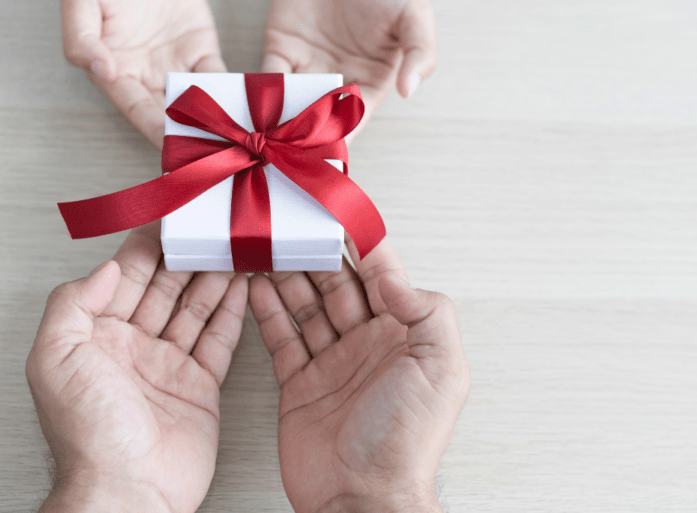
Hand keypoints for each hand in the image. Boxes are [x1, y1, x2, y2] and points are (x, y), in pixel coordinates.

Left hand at [27, 225, 247, 512]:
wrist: (126, 491)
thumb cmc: (87, 435)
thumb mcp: (55, 357)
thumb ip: (73, 303)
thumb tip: (104, 267)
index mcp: (96, 337)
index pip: (125, 278)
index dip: (147, 248)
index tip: (168, 220)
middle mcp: (132, 348)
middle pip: (164, 288)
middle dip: (187, 257)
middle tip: (210, 228)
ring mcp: (167, 366)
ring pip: (194, 309)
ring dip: (213, 278)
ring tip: (232, 249)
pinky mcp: (199, 387)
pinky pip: (218, 341)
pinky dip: (232, 313)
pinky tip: (241, 289)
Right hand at [62, 0, 225, 147]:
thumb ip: (81, 37)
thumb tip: (102, 70)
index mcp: (115, 71)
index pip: (137, 108)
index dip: (155, 128)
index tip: (173, 147)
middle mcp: (146, 76)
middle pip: (170, 115)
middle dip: (190, 137)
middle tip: (213, 156)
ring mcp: (175, 65)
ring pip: (196, 103)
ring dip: (214, 123)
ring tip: (235, 142)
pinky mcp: (201, 51)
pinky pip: (217, 78)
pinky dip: (231, 95)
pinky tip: (248, 112)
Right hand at [249, 239, 468, 512]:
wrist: (362, 500)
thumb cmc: (406, 442)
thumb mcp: (441, 367)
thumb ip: (425, 310)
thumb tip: (392, 273)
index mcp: (404, 336)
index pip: (381, 275)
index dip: (361, 243)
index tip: (338, 213)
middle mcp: (367, 345)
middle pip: (338, 285)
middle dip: (315, 254)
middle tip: (291, 225)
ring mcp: (332, 363)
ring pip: (306, 305)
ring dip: (288, 275)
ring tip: (267, 246)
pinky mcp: (300, 384)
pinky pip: (282, 338)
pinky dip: (267, 311)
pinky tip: (255, 286)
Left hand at [262, 0, 435, 140]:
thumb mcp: (414, 14)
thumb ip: (420, 52)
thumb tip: (409, 90)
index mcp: (371, 82)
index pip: (353, 120)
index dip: (339, 137)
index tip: (324, 152)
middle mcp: (337, 81)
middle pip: (316, 121)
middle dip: (300, 140)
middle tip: (283, 158)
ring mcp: (307, 67)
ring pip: (287, 106)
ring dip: (274, 124)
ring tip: (261, 143)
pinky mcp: (280, 49)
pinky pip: (265, 79)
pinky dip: (256, 96)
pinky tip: (247, 110)